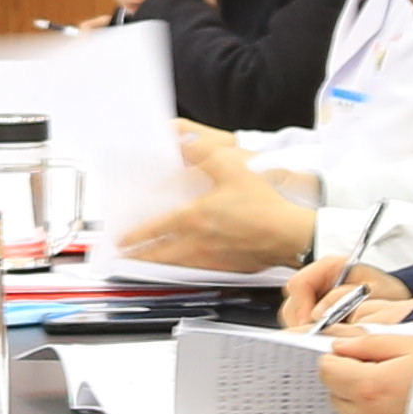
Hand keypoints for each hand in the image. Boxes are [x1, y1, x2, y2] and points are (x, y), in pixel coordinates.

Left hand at [120, 125, 316, 269]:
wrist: (289, 234)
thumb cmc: (264, 203)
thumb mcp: (231, 166)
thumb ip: (202, 153)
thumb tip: (181, 143)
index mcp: (195, 217)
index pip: (157, 228)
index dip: (137, 234)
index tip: (123, 239)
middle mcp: (199, 241)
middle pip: (161, 253)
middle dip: (141, 255)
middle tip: (126, 257)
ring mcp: (214, 257)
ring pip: (178, 265)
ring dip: (159, 265)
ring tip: (147, 264)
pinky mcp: (230, 267)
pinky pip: (200, 270)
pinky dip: (186, 270)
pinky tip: (185, 267)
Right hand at [279, 256, 407, 332]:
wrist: (400, 305)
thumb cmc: (390, 295)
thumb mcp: (374, 292)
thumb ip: (343, 299)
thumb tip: (318, 313)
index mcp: (331, 266)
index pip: (299, 283)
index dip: (302, 306)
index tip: (313, 324)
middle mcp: (319, 278)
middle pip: (292, 302)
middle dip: (303, 322)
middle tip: (320, 336)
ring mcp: (315, 296)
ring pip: (294, 316)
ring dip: (307, 329)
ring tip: (329, 337)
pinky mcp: (315, 312)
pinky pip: (302, 325)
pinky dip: (312, 333)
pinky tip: (329, 337)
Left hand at [317, 329, 412, 413]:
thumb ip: (371, 344)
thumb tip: (340, 347)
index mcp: (370, 387)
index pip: (327, 370)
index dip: (340, 359)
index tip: (356, 357)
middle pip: (335, 394)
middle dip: (351, 381)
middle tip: (383, 374)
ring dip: (363, 405)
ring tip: (399, 397)